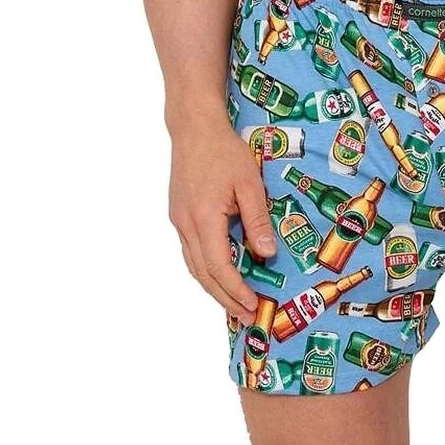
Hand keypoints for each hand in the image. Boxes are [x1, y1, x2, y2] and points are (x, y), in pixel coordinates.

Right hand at [168, 119, 276, 321]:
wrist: (194, 127)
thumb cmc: (225, 150)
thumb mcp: (250, 183)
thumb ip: (257, 220)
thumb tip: (266, 255)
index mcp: (204, 218)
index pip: (219, 267)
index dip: (235, 290)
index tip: (253, 306)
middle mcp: (186, 224)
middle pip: (203, 274)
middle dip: (225, 298)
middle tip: (247, 316)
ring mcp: (179, 220)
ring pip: (194, 265)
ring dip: (214, 287)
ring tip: (235, 303)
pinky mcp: (178, 214)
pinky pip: (190, 251)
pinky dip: (205, 269)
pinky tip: (220, 273)